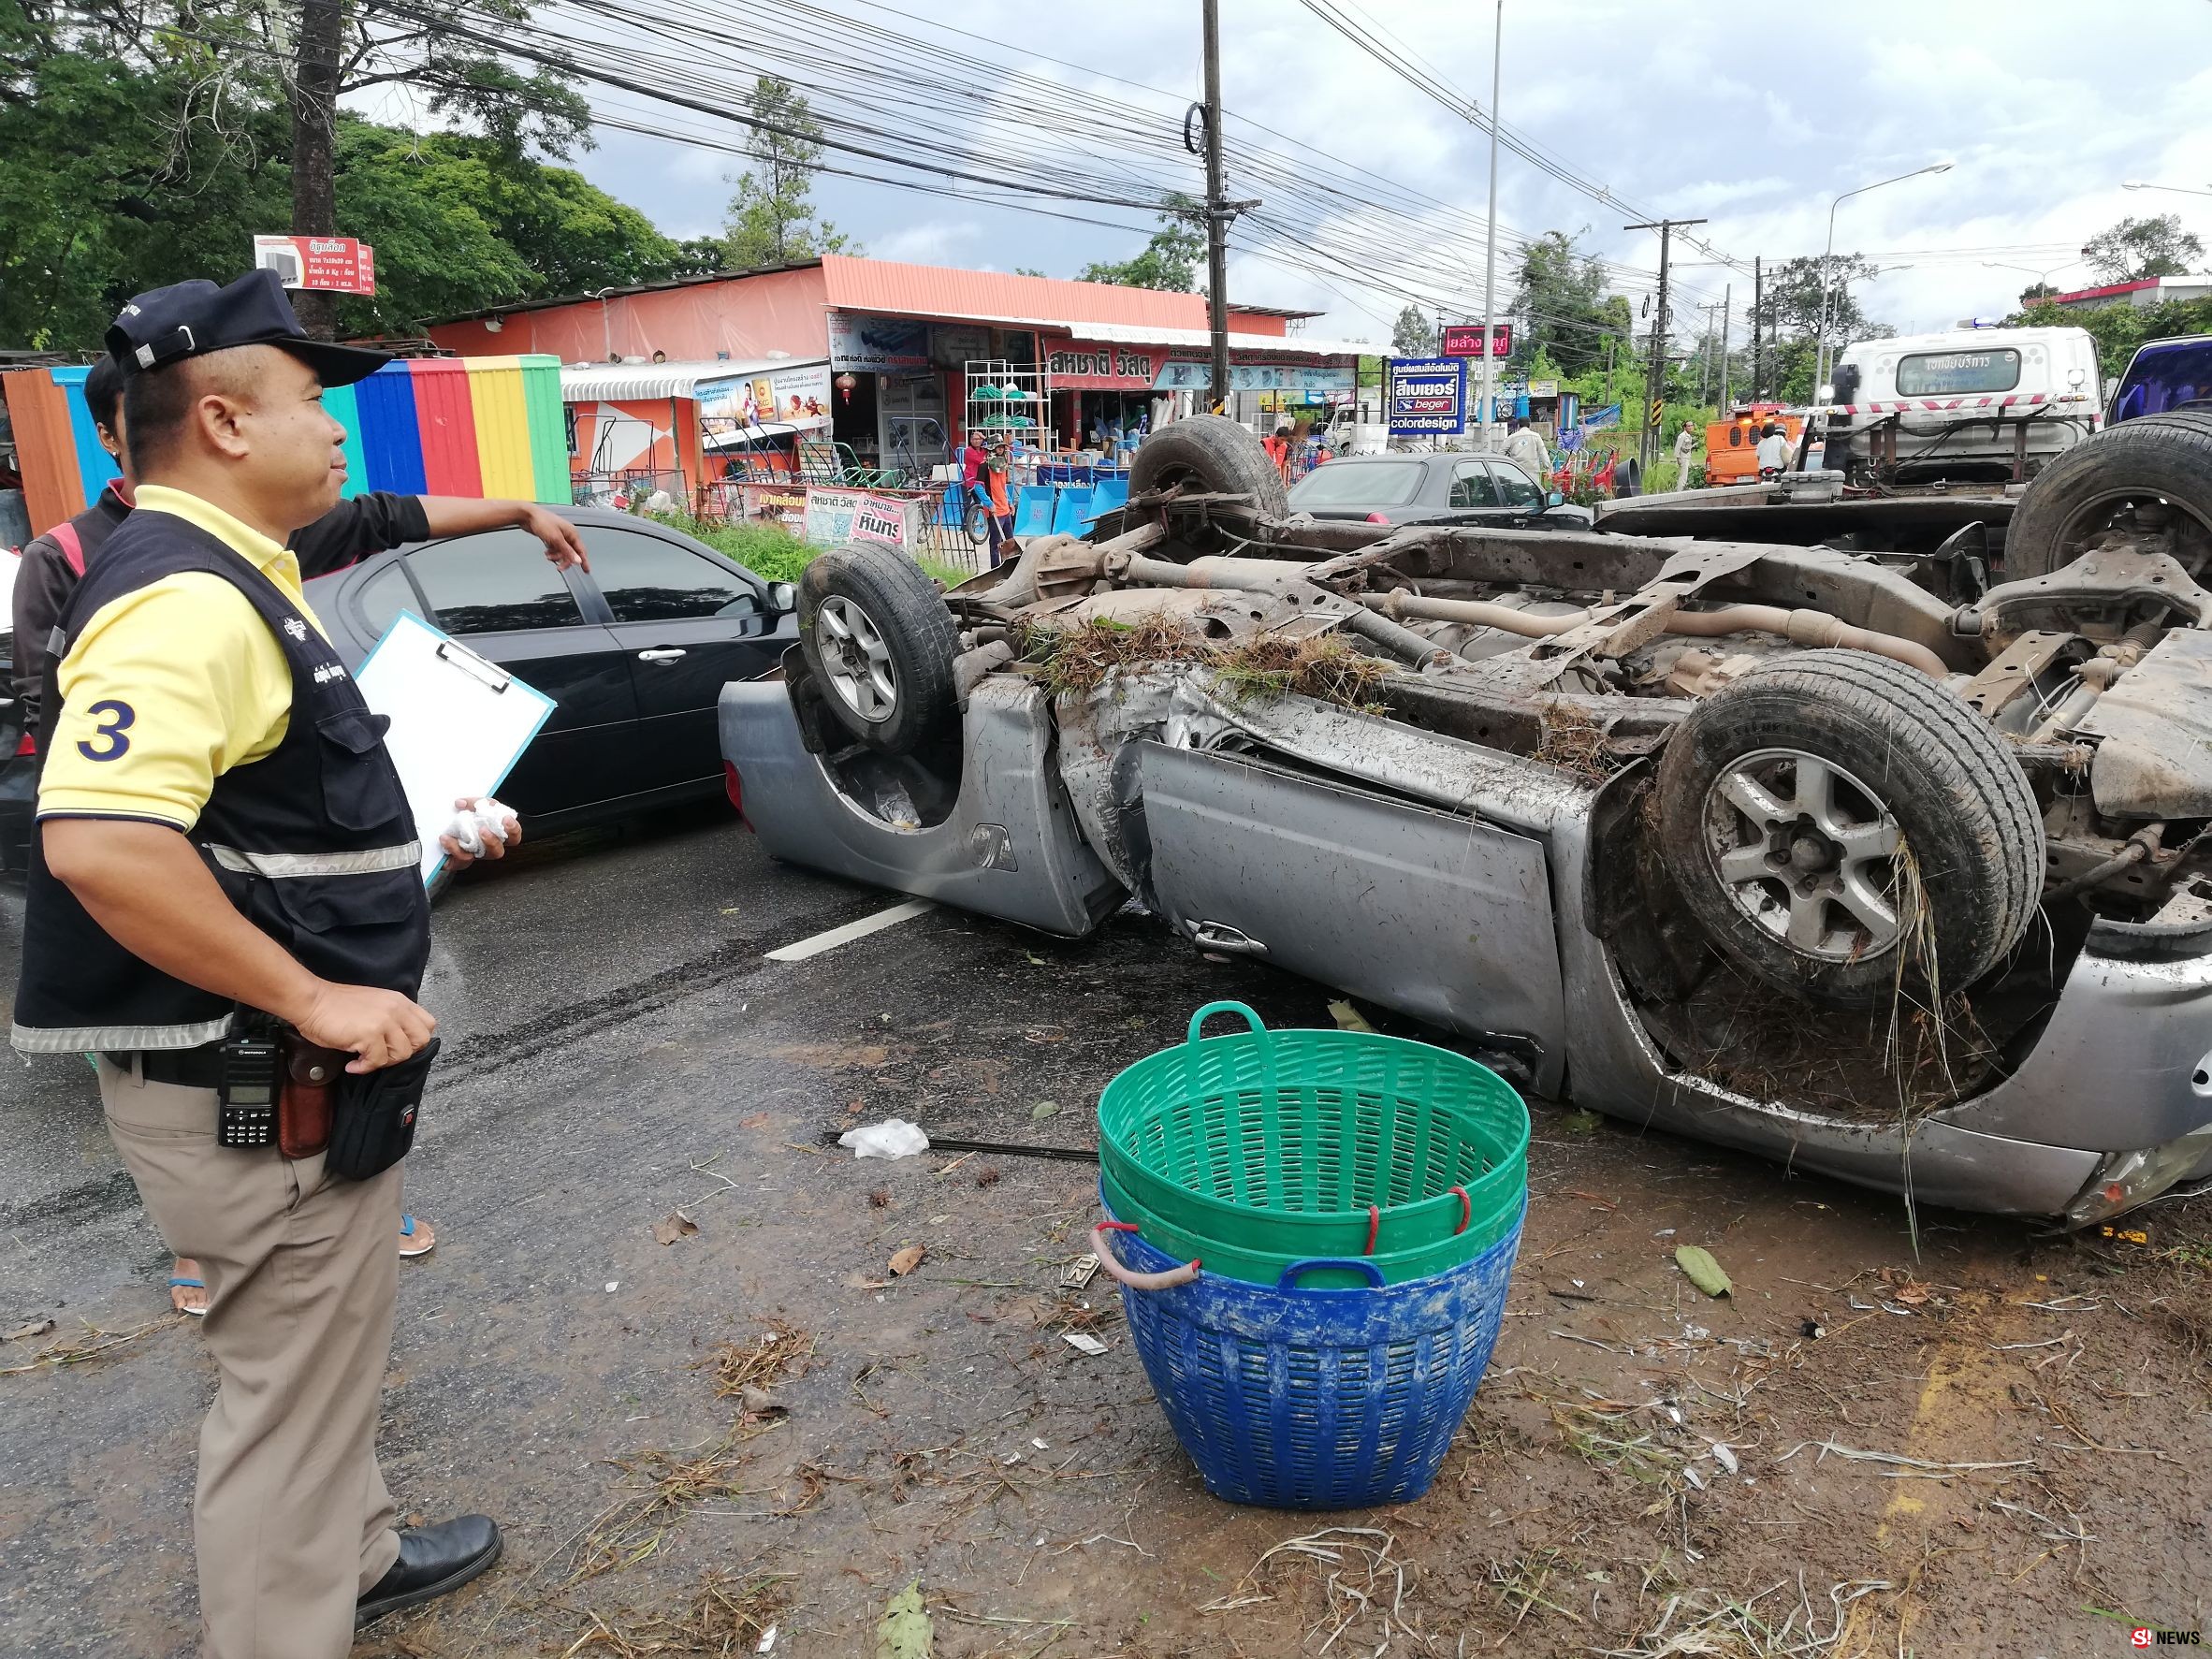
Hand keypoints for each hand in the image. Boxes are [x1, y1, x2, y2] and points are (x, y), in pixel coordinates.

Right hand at [292, 981, 436, 1072]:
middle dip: (403, 1053)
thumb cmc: (335, 1006)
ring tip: (364, 1059)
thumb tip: (399, 1041)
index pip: (427, 1024)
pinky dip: (363, 1068)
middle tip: (382, 1055)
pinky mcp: (370, 1034)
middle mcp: (396, 1009)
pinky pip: (377, 1061)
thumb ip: (391, 1018)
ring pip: (402, 1054)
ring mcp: (384, 1021)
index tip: (395, 1045)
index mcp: (399, 1002)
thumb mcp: (374, 1006)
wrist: (312, 1001)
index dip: (415, 1040)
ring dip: (382, 1062)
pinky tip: (352, 1064)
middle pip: (422, 1040)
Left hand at [439, 796, 521, 868]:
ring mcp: (473, 855)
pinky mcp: (458, 861)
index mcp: (495, 834)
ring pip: (477, 857)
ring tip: (465, 833)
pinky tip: (446, 838)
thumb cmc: (462, 821)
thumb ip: (474, 804)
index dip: (513, 829)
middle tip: (484, 830)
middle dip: (493, 841)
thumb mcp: (472, 808)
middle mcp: (486, 848)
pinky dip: (452, 847)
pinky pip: (458, 859)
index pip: (512, 835)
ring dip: (468, 846)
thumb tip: (462, 803)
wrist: (441, 834)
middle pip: (498, 851)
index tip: (506, 819)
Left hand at [520, 504, 588, 571]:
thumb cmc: (542, 521)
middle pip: (571, 553)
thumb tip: (578, 560)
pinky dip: (552, 552)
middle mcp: (568, 534)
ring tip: (549, 556)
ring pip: (563, 552)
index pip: (581, 550)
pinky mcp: (553, 537)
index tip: (586, 570)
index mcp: (572, 533)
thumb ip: (568, 551)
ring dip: (556, 556)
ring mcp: (560, 535)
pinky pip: (556, 549)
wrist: (527, 516)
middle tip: (560, 567)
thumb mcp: (556, 539)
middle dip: (565, 560)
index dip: (584, 561)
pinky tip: (547, 552)